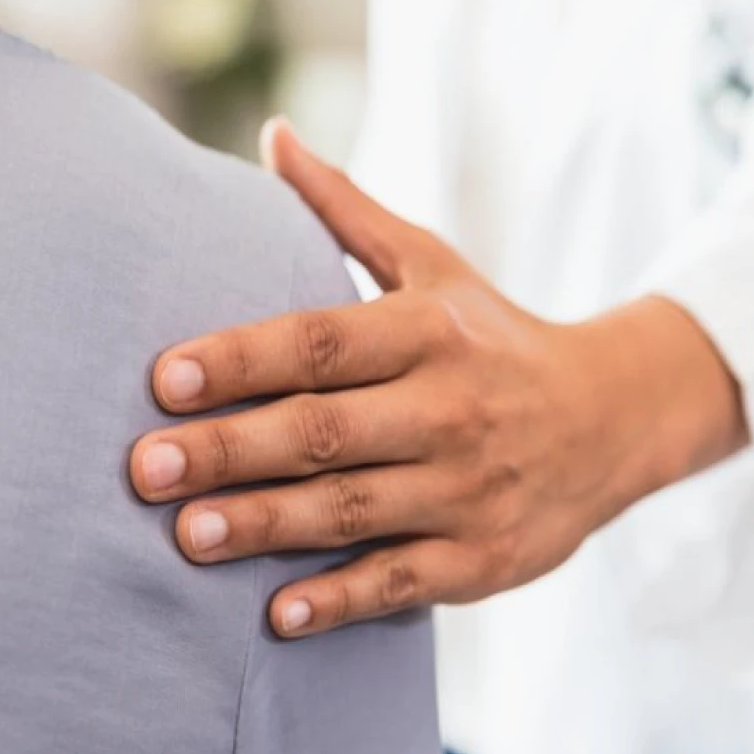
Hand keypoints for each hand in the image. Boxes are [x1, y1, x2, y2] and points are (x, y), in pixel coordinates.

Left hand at [129, 119, 746, 637]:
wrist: (611, 419)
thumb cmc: (494, 336)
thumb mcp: (434, 266)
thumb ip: (346, 212)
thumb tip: (272, 137)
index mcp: (431, 331)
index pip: (322, 342)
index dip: (241, 359)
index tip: (162, 378)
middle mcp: (452, 408)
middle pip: (324, 431)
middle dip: (229, 450)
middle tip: (143, 467)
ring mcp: (470, 488)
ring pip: (353, 509)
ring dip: (267, 526)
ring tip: (185, 536)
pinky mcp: (483, 557)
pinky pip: (401, 581)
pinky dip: (340, 599)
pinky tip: (277, 616)